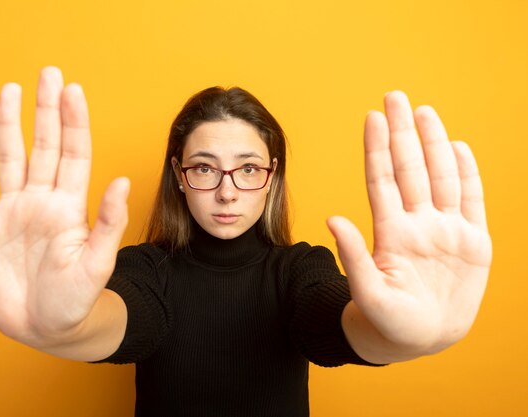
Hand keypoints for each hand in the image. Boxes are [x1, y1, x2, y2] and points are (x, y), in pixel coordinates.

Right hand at [0, 67, 129, 346]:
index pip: (74, 154)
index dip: (74, 122)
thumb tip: (123, 181)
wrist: (46, 326)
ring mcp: (12, 211)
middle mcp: (42, 201)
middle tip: (48, 73)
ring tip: (10, 90)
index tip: (73, 91)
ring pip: (9, 158)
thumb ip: (107, 222)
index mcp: (70, 206)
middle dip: (46, 111)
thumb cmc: (76, 298)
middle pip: (44, 146)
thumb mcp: (97, 263)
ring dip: (9, 125)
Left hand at [327, 91, 491, 358]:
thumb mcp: (368, 293)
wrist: (419, 340)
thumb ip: (354, 256)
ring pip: (440, 176)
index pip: (382, 180)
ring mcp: (445, 230)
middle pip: (409, 168)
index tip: (371, 117)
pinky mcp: (472, 243)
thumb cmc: (388, 321)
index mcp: (391, 233)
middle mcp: (417, 223)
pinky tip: (458, 147)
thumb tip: (332, 219)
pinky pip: (472, 201)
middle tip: (395, 96)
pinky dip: (467, 174)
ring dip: (433, 144)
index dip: (378, 149)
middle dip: (403, 133)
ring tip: (424, 112)